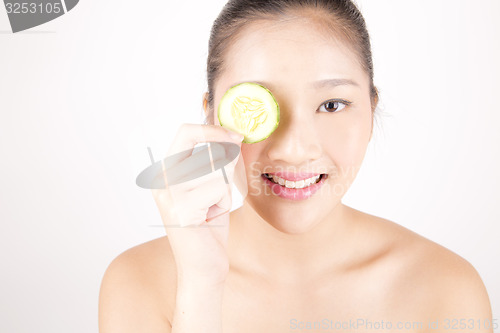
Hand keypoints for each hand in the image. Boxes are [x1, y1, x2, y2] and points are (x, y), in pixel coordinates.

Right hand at [151, 123, 243, 284]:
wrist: (203, 268)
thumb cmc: (209, 228)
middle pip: (205, 148)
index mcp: (166, 172)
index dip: (213, 129)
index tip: (236, 135)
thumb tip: (233, 136)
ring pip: (216, 170)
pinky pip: (218, 188)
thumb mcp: (214, 187)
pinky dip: (224, 202)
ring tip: (212, 208)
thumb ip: (218, 162)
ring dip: (225, 189)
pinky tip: (211, 218)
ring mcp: (168, 193)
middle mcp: (162, 179)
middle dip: (226, 164)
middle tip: (224, 187)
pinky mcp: (180, 208)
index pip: (186, 132)